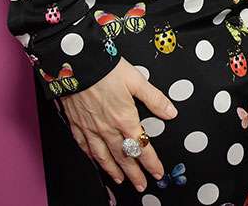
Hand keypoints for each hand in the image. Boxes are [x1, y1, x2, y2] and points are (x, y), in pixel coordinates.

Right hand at [57, 58, 176, 191]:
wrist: (76, 62)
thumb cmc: (105, 68)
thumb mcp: (136, 79)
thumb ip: (154, 98)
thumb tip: (171, 112)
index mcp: (125, 118)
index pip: (141, 146)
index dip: (151, 162)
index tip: (158, 173)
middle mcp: (108, 128)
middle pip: (123, 156)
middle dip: (134, 173)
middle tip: (141, 185)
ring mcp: (91, 128)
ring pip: (103, 156)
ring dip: (113, 170)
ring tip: (120, 179)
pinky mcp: (77, 124)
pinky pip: (85, 146)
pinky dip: (92, 157)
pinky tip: (95, 161)